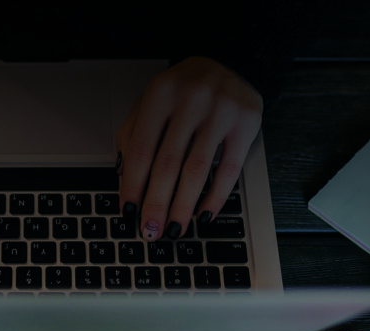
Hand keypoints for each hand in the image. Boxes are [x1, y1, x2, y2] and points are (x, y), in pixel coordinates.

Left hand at [116, 56, 262, 240]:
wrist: (230, 61)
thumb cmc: (183, 89)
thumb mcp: (151, 101)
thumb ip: (133, 134)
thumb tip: (123, 177)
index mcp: (160, 94)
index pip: (141, 149)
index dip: (133, 184)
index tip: (128, 210)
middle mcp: (190, 100)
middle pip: (168, 164)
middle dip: (156, 203)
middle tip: (150, 230)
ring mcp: (221, 112)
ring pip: (197, 170)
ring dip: (183, 206)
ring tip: (174, 228)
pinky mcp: (246, 124)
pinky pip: (229, 169)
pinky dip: (215, 196)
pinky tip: (203, 213)